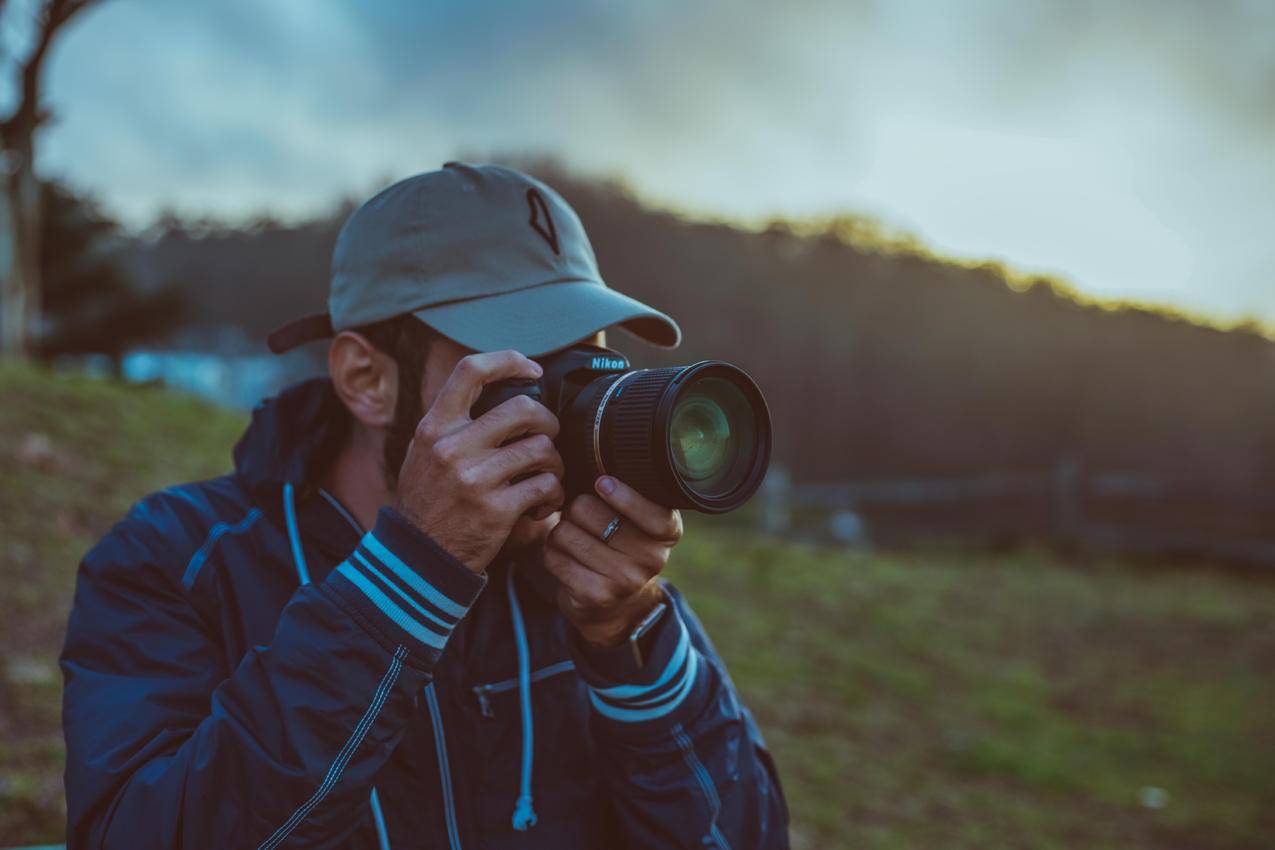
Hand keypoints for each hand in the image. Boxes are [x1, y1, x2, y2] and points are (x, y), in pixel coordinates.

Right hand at [395, 350, 564, 572]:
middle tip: (548, 437)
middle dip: (548, 422)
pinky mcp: (497, 510)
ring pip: (542, 449)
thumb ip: (453, 423)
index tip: (532, 369)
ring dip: (555, 463)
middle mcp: (452, 448)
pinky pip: (546, 486)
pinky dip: (554, 494)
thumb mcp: (423, 453)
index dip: (508, 361)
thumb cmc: (429, 502)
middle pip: (523, 409)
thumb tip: (498, 389)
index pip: (470, 371)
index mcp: (434, 427)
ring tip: (547, 476)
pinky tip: (543, 504)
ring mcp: (475, 479)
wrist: (419, 560)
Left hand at [543, 475, 683, 646]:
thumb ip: (628, 493)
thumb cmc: (622, 545)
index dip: (623, 495)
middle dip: (576, 508)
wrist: (619, 606)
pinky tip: (564, 556)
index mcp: (668, 532)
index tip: (602, 483)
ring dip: (560, 531)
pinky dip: (551, 552)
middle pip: (591, 512)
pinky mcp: (595, 595)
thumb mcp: (638, 521)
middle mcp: (652, 559)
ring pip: (566, 533)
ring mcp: (625, 580)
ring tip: (573, 537)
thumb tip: (596, 467)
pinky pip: (554, 556)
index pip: (651, 513)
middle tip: (581, 516)